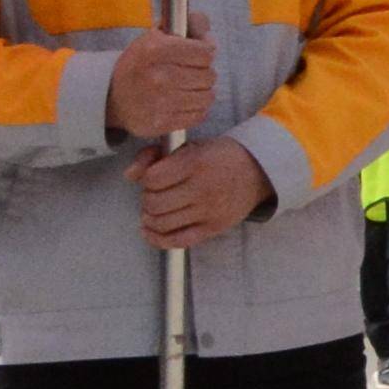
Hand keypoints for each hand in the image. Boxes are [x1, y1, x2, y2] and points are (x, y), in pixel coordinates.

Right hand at [104, 23, 217, 141]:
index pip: (206, 53)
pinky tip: (184, 102)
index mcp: (155, 50)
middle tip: (189, 72)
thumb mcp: (155, 36)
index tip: (199, 52)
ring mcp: (159, 103)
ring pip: (207, 96)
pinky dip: (196, 108)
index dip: (206, 51)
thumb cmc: (140, 64)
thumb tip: (209, 35)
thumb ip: (187, 25)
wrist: (111, 97)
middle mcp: (158, 77)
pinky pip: (199, 115)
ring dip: (202, 91)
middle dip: (203, 72)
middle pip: (209, 75)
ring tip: (188, 87)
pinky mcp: (161, 124)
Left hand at [136, 137, 269, 248]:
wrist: (259, 171)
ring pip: (161, 223)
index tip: (153, 177)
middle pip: (153, 203)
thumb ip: (156, 157)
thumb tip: (129, 174)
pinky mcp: (212, 228)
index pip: (152, 179)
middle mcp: (203, 188)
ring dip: (150, 217)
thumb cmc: (220, 157)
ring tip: (156, 209)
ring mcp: (208, 211)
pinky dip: (157, 239)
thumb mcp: (190, 147)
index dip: (146, 179)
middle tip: (156, 193)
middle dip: (148, 198)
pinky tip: (150, 230)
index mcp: (196, 163)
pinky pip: (177, 241)